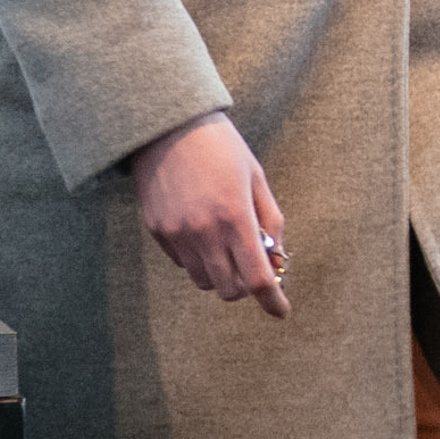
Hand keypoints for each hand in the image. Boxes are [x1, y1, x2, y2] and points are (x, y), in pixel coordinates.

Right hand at [129, 110, 288, 317]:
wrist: (169, 127)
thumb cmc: (222, 148)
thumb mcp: (256, 177)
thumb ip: (270, 221)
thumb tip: (276, 259)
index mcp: (235, 216)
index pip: (256, 277)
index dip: (272, 300)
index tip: (281, 311)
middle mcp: (204, 231)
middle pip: (229, 289)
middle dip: (246, 286)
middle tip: (254, 267)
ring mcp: (177, 234)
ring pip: (204, 280)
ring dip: (221, 273)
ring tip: (227, 244)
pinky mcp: (157, 232)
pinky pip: (183, 263)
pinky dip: (199, 258)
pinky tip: (202, 229)